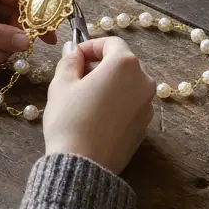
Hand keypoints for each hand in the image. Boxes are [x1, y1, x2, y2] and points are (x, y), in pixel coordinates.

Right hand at [43, 36, 155, 174]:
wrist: (84, 166)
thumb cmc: (69, 121)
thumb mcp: (61, 84)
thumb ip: (69, 60)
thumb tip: (73, 50)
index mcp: (124, 65)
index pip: (111, 42)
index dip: (91, 45)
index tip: (74, 56)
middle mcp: (143, 81)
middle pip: (122, 62)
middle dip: (100, 64)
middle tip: (76, 76)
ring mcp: (147, 105)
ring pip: (128, 83)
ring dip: (109, 83)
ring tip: (85, 97)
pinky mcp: (145, 126)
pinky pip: (131, 103)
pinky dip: (117, 101)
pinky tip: (96, 115)